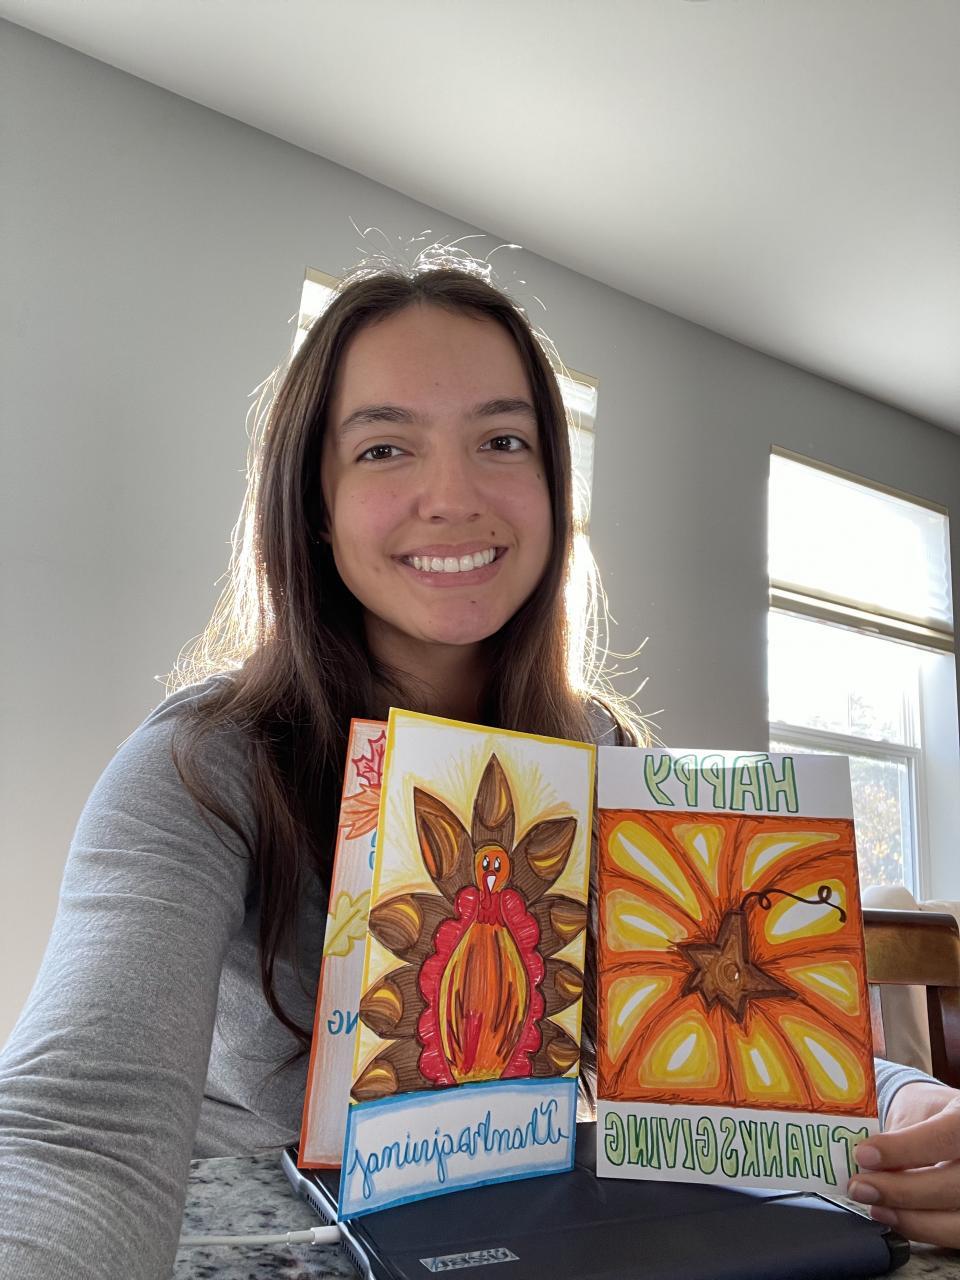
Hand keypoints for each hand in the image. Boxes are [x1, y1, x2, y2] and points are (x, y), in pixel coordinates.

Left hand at [848, 1081, 959, 1246]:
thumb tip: (862, 1164)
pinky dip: (922, 1230)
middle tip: (860, 1187)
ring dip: (912, 1219)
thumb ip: (895, 1136)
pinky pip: (954, 1234)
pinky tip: (894, 1218)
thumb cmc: (926, 1113)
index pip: (942, 1137)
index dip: (904, 1150)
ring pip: (958, 1221)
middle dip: (902, 1191)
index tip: (864, 1155)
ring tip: (875, 1207)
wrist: (945, 1120)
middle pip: (953, 1185)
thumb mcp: (912, 1110)